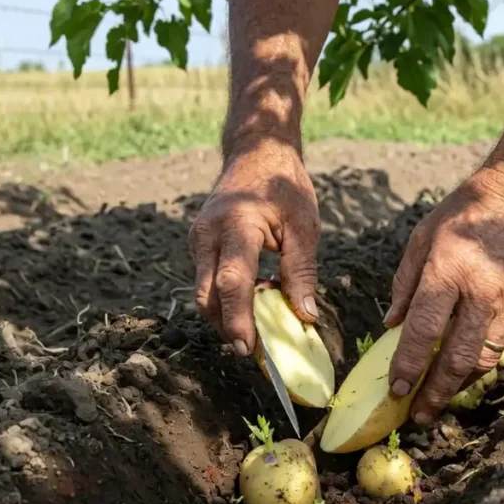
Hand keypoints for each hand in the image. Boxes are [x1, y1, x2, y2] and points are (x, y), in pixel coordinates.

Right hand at [190, 139, 319, 355]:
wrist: (256, 152)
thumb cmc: (284, 186)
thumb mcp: (304, 227)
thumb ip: (302, 272)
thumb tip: (305, 317)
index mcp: (236, 224)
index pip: (232, 281)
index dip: (239, 319)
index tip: (250, 348)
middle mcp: (208, 233)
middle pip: (208, 296)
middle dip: (228, 327)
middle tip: (256, 351)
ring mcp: (198, 240)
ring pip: (203, 293)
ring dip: (227, 317)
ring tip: (259, 329)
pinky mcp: (199, 246)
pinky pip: (207, 282)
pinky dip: (226, 300)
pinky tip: (253, 304)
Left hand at [384, 164, 503, 423]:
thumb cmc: (465, 213)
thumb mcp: (423, 238)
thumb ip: (405, 284)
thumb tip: (391, 327)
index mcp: (449, 270)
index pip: (424, 331)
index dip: (408, 366)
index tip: (396, 391)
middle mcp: (482, 291)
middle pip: (458, 358)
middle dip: (436, 393)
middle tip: (419, 416)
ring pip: (486, 359)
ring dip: (460, 385)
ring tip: (440, 399)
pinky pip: (502, 343)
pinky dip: (481, 360)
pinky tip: (464, 368)